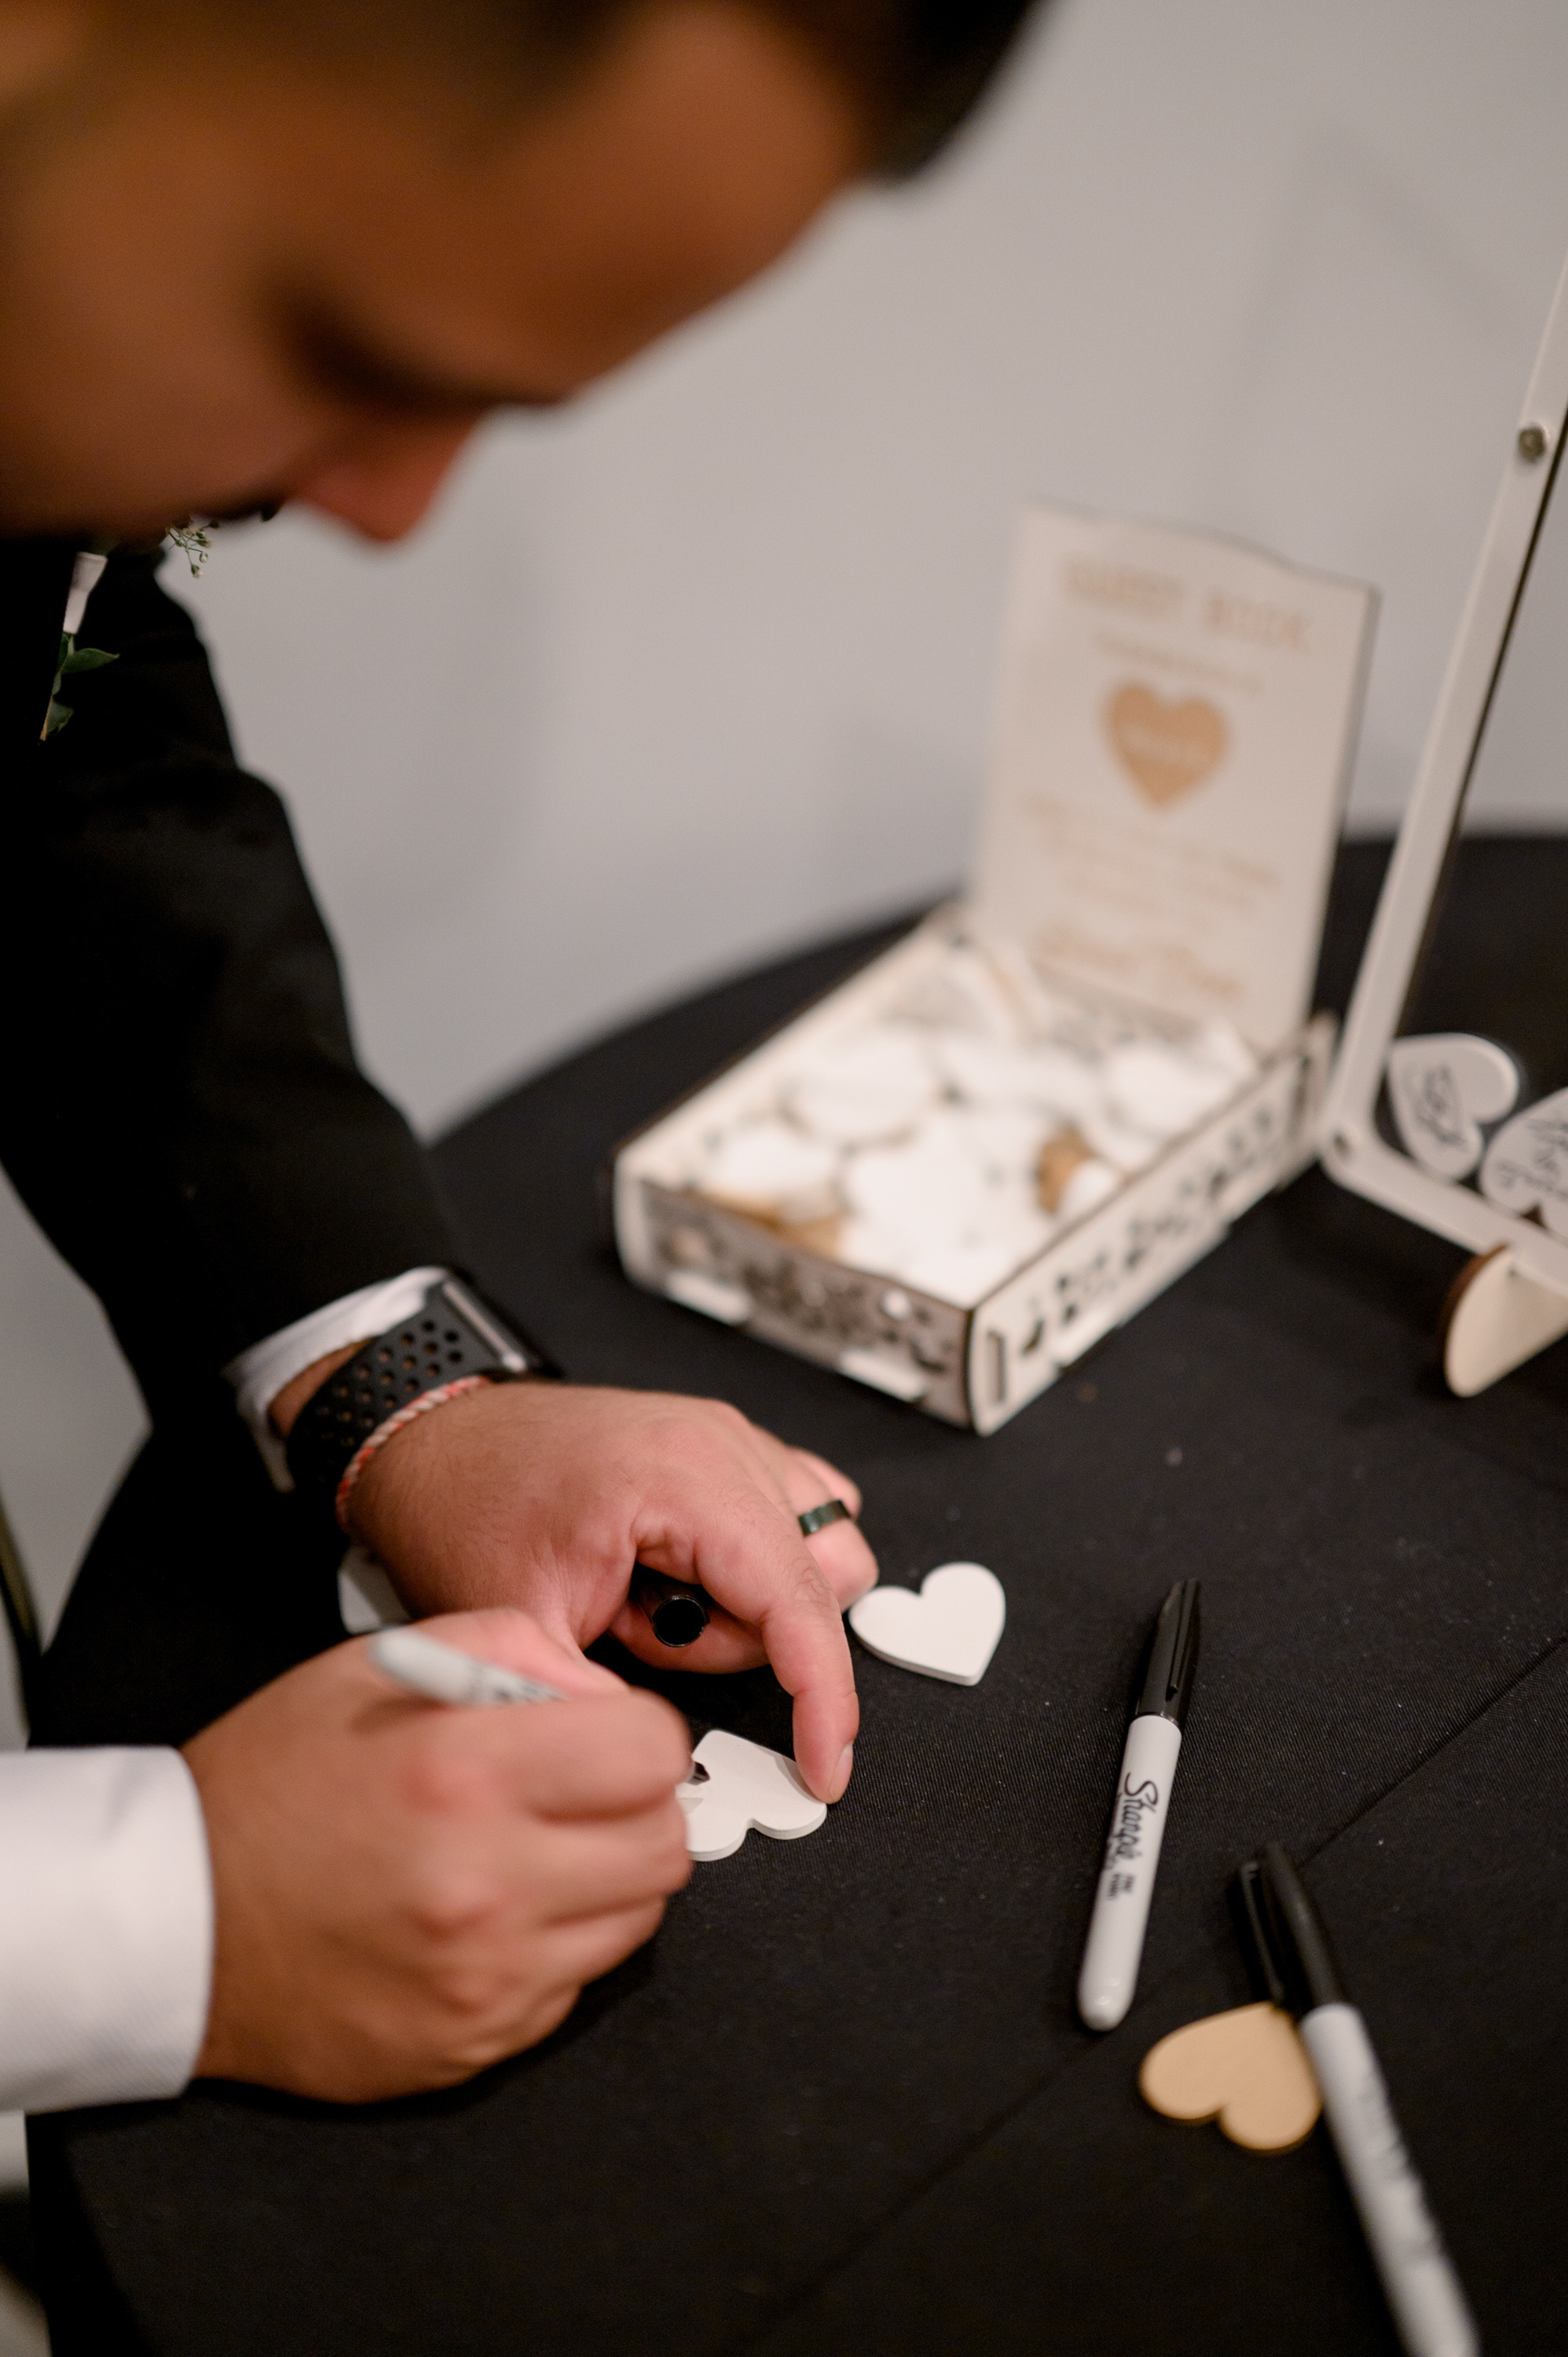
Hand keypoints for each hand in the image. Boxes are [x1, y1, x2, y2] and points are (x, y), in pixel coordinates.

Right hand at [183, 1608, 690, 2101]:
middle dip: (630, 1807)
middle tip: (573, 1794)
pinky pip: (577, 1984)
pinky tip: (488, 1913)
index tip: (602, 1737)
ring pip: (637, 1919)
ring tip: (525, 1851)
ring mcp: (483, 1977)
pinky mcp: (475, 2041)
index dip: (634, 1734)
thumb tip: (604, 1693)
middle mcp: (483, 1883)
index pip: (652, 1752)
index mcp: (462, 1772)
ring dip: (602, 1879)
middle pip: (663, 1843)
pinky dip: (553, 1944)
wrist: (177, 1919)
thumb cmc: (272, 1784)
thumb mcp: (383, 1662)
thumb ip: (515, 1648)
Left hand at [340, 1384, 877, 1801]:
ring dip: (751, 1600)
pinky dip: (763, 1562)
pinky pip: (801, 1511)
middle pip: (819, 1578)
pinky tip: (684, 1575)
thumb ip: (591, 1696)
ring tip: (649, 1598)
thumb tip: (649, 1755)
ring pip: (822, 1544)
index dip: (822, 1700)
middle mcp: (722, 1443)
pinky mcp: (724, 1446)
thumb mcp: (516, 1622)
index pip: (797, 1603)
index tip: (823, 1765)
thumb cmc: (464, 1503)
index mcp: (683, 1476)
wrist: (431, 1437)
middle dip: (737, 1636)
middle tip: (639, 1628)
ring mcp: (729, 1436)